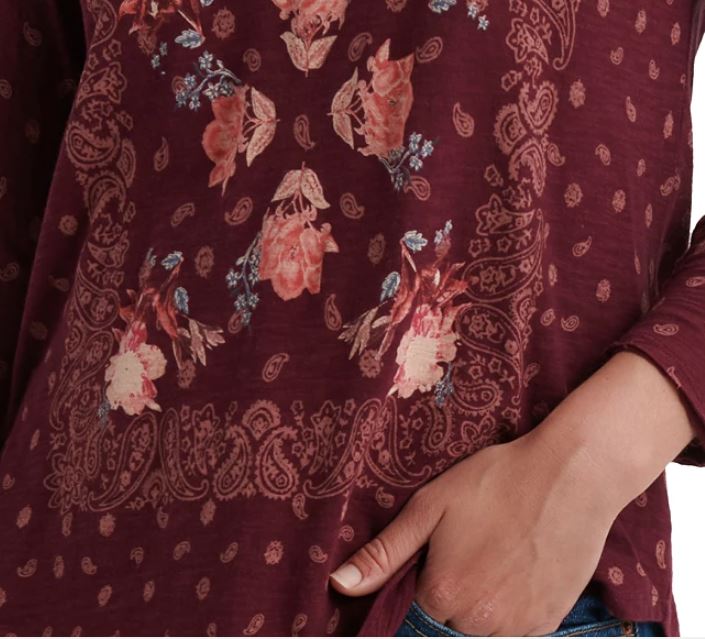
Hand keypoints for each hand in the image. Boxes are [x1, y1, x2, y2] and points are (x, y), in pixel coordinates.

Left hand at [329, 431, 618, 635]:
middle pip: (449, 622)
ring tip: (497, 553)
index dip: (424, 579)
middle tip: (471, 547)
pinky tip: (519, 564)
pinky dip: (512, 605)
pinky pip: (517, 627)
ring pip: (483, 628)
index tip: (440, 555)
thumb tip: (339, 585)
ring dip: (482, 603)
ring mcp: (521, 626)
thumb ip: (384, 553)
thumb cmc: (496, 482)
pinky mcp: (551, 621)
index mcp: (445, 594)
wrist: (571, 475)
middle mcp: (481, 622)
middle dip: (451, 592)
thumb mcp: (431, 506)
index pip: (414, 610)